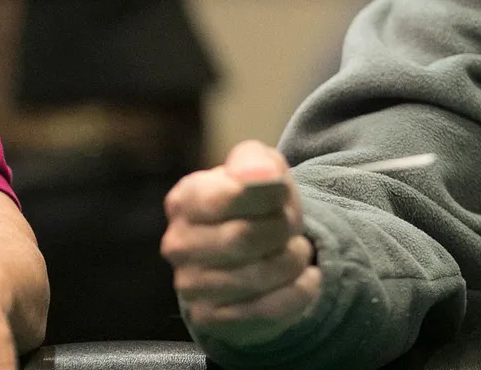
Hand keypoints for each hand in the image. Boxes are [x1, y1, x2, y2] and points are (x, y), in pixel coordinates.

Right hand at [163, 140, 319, 345]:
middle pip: (246, 237)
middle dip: (283, 229)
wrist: (259, 253)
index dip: (271, 196)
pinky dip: (299, 291)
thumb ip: (254, 161)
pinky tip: (302, 279)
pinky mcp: (210, 318)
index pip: (232, 196)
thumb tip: (258, 176)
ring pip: (261, 275)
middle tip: (290, 227)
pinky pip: (268, 309)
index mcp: (185, 199)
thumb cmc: (259, 204)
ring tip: (295, 251)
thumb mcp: (261, 168)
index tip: (282, 195)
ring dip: (295, 260)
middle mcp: (178, 244)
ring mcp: (190, 285)